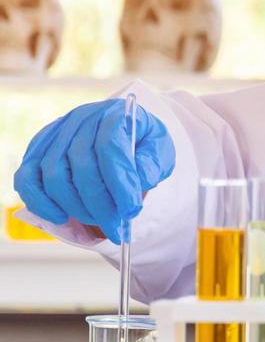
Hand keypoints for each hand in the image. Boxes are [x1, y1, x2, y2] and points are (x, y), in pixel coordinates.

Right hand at [14, 98, 175, 243]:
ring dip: (75, 206)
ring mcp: (56, 133)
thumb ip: (152, 165)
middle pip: (81, 165)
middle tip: (116, 227)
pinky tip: (61, 216)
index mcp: (115, 114)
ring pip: (53, 174)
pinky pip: (27, 177)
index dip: (120, 183)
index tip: (131, 210)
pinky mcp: (38, 149)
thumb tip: (136, 184)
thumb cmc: (142, 142)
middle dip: (99, 204)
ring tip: (98, 221)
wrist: (124, 131)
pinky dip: (40, 201)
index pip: (111, 149)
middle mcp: (82, 119)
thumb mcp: (160, 149)